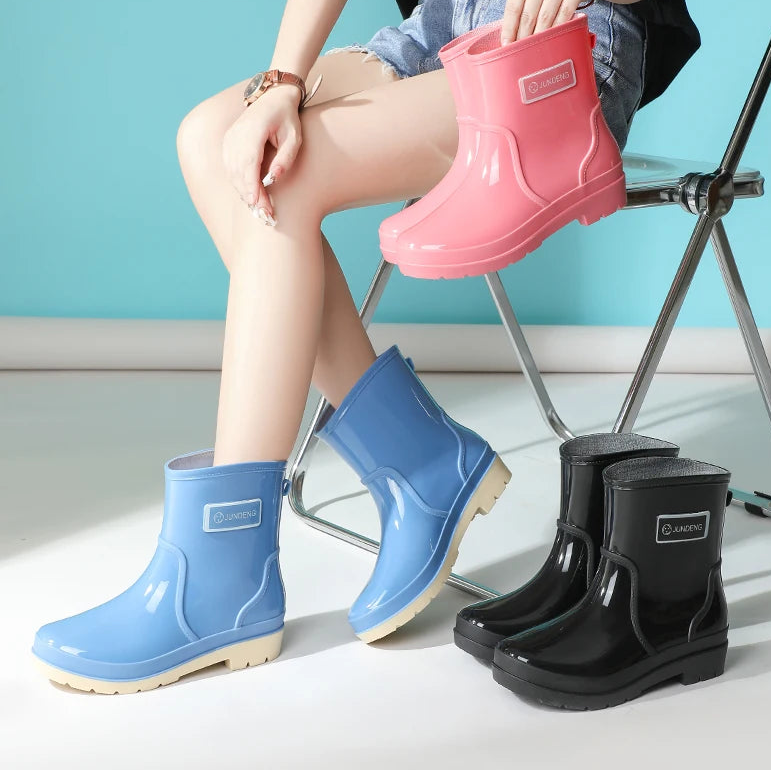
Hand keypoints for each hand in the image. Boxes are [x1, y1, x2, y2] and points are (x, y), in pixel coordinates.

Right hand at [222, 84, 302, 224]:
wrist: (272, 97)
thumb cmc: (287, 118)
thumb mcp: (294, 136)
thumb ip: (286, 157)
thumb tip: (274, 178)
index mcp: (253, 129)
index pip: (249, 162)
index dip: (251, 185)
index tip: (258, 203)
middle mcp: (237, 134)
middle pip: (239, 171)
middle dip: (250, 195)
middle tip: (264, 215)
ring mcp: (230, 139)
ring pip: (232, 172)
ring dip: (244, 193)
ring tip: (259, 210)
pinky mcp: (228, 144)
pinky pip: (230, 169)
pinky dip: (239, 184)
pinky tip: (250, 196)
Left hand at [501, 0, 582, 44]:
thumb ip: (523, 2)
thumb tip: (513, 25)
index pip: (514, 8)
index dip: (509, 28)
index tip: (506, 44)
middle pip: (528, 17)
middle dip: (523, 38)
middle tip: (520, 52)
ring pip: (545, 19)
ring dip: (538, 38)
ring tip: (534, 50)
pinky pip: (565, 14)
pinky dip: (557, 29)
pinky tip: (553, 39)